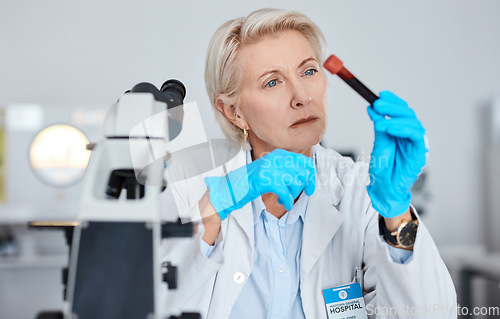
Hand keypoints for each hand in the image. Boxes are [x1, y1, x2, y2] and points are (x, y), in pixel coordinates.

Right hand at [204, 149, 315, 219]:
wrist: (230, 188)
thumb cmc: (250, 182)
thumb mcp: (270, 170)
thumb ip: (286, 170)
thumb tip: (306, 175)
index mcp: (277, 154)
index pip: (304, 161)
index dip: (311, 176)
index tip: (310, 187)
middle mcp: (275, 158)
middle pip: (303, 172)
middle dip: (303, 186)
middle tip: (298, 195)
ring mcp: (270, 168)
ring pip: (295, 181)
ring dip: (293, 194)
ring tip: (285, 199)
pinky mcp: (265, 180)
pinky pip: (285, 191)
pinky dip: (287, 200)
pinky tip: (283, 203)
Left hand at [366, 91, 427, 217]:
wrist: (384, 186)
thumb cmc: (383, 167)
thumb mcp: (379, 142)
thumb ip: (379, 126)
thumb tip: (373, 109)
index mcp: (401, 130)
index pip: (400, 111)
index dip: (393, 101)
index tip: (380, 95)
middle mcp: (410, 134)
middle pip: (407, 114)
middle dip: (392, 107)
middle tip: (378, 103)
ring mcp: (416, 142)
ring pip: (413, 122)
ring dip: (396, 118)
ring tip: (380, 118)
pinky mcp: (419, 151)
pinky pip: (415, 136)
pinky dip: (403, 129)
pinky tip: (390, 128)